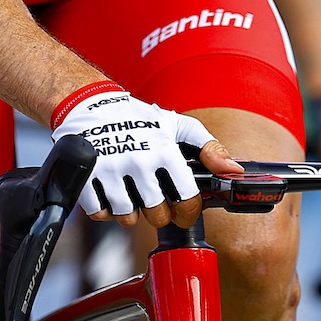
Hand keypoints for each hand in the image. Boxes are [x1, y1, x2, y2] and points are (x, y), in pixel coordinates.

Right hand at [52, 83, 242, 228]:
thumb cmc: (139, 118)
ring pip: (128, 217)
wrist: (91, 103)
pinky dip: (106, 210)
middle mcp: (138, 162)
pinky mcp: (87, 177)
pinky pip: (100, 213)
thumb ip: (210, 148)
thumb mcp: (179, 126)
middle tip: (157, 201)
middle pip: (157, 214)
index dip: (189, 211)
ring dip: (132, 212)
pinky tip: (112, 194)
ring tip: (133, 196)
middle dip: (160, 212)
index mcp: (164, 150)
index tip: (185, 211)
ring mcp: (110, 170)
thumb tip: (233, 171)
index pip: (187, 199)